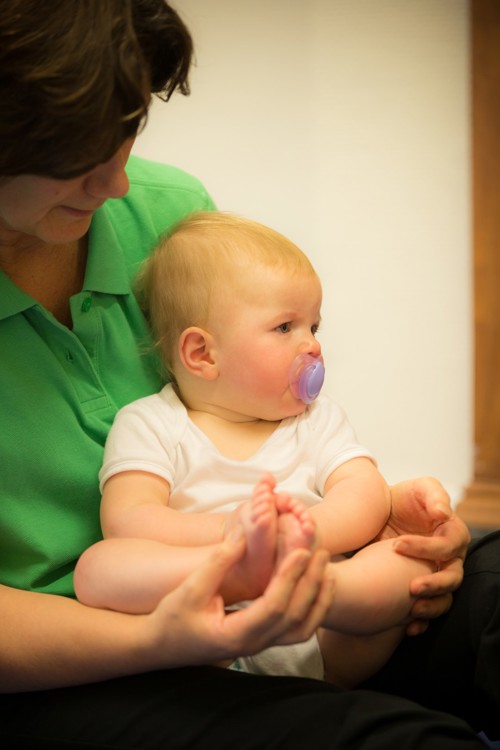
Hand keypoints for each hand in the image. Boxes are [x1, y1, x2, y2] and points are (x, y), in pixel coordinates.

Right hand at [144, 529, 333, 666]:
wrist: (161, 645)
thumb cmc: (171, 617)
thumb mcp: (190, 588)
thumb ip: (217, 562)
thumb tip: (243, 536)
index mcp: (236, 635)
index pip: (274, 607)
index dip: (290, 578)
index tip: (302, 551)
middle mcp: (252, 644)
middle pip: (295, 617)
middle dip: (310, 583)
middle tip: (321, 551)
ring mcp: (258, 644)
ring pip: (301, 628)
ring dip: (318, 598)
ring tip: (327, 567)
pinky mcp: (260, 638)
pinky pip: (295, 628)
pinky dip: (311, 608)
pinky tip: (317, 586)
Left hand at [380, 477, 469, 635]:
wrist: (380, 514)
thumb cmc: (403, 498)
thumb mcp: (419, 488)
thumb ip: (433, 495)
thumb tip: (443, 512)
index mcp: (453, 533)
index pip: (447, 547)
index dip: (425, 548)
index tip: (396, 545)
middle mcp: (450, 558)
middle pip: (452, 578)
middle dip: (434, 585)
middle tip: (411, 588)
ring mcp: (438, 575)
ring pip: (445, 598)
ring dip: (431, 606)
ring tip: (411, 611)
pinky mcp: (423, 587)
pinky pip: (430, 609)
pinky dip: (422, 621)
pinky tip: (407, 627)